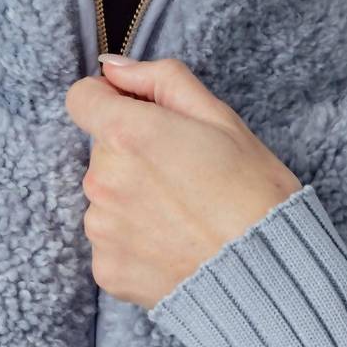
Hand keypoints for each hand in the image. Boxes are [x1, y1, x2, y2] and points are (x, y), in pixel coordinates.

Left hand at [64, 54, 302, 310]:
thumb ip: (160, 81)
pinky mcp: (106, 271)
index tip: (137, 117)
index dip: (109, 102)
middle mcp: (104, 181)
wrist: (264, 276)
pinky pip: (111, 244)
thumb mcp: (220, 118)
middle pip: (102, 154)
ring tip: (181, 219)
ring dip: (132, 203)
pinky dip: (135, 244)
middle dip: (132, 158)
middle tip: (183, 179)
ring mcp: (102, 230)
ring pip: (105, 200)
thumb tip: (112, 70)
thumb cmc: (253, 193)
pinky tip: (172, 248)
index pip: (82, 99)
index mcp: (128, 134)